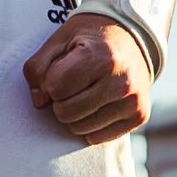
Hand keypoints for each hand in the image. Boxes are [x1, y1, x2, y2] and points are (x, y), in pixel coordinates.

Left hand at [24, 10, 152, 144]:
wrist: (132, 37)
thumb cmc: (90, 39)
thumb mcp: (59, 40)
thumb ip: (37, 67)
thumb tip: (39, 102)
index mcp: (100, 56)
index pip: (55, 88)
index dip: (51, 83)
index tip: (61, 72)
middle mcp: (121, 80)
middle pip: (66, 112)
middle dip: (60, 102)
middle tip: (71, 86)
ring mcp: (132, 100)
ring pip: (80, 128)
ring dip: (74, 115)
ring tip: (85, 94)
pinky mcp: (139, 116)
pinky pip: (98, 138)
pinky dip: (90, 126)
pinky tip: (97, 106)